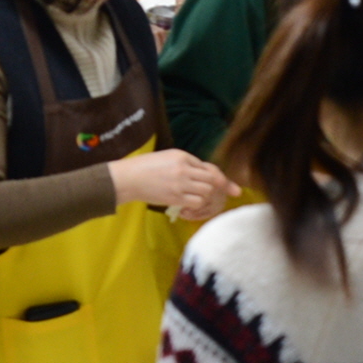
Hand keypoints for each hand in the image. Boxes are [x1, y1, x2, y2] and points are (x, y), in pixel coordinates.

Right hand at [109, 149, 239, 220]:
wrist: (129, 178)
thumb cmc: (147, 167)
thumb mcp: (168, 158)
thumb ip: (188, 165)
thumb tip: (206, 175)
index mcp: (183, 156)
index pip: (209, 168)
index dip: (221, 179)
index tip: (233, 189)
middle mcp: (184, 168)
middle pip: (212, 180)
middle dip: (215, 190)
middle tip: (213, 197)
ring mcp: (180, 183)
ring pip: (206, 192)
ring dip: (205, 198)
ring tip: (195, 200)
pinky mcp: (174, 197)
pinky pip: (196, 203)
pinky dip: (195, 206)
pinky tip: (187, 206)